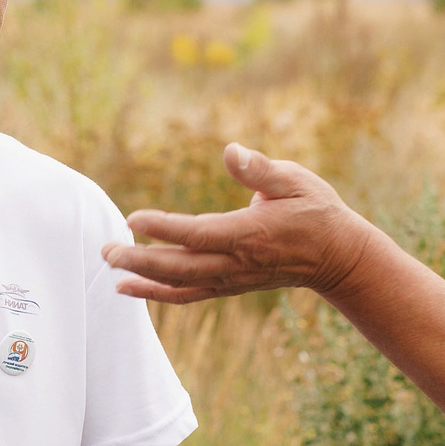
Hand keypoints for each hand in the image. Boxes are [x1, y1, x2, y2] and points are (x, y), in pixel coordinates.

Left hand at [101, 143, 372, 303]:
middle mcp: (237, 262)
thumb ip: (260, 169)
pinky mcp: (229, 285)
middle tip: (106, 249)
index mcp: (249, 234)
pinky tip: (128, 287)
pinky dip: (156, 292)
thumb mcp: (295, 180)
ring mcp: (231, 278)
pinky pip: (187, 294)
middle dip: (140, 260)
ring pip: (180, 284)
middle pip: (180, 266)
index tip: (132, 218)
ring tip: (109, 268)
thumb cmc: (315, 211)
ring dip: (142, 277)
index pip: (198, 234)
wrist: (338, 257)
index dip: (163, 228)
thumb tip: (231, 150)